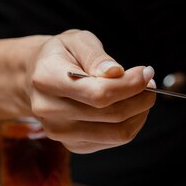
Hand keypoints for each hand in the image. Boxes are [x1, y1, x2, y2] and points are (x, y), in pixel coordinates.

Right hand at [24, 29, 155, 152]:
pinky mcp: (73, 145)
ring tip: (142, 94)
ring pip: (117, 133)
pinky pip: (113, 141)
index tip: (146, 72)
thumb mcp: (77, 41)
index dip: (130, 85)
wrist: (36, 77)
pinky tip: (129, 107)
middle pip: (111, 115)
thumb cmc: (61, 55)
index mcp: (47, 79)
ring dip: (140, 113)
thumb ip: (96, 56)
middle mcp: (49, 110)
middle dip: (141, 98)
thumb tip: (115, 72)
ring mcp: (60, 132)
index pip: (98, 93)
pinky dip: (130, 124)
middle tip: (149, 82)